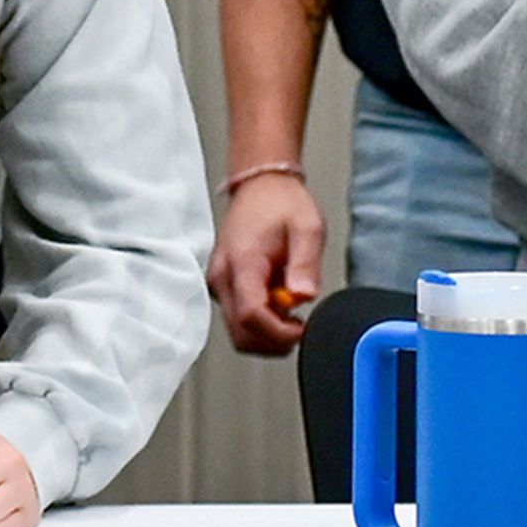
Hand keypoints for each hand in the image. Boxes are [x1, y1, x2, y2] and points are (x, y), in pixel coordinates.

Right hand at [210, 169, 327, 356]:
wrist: (261, 186)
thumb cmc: (280, 203)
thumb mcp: (307, 228)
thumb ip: (305, 265)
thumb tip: (303, 296)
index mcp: (242, 262)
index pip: (251, 316)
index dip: (279, 333)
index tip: (301, 328)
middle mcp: (222, 276)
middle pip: (241, 334)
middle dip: (273, 340)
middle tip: (298, 324)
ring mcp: (218, 282)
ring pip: (237, 332)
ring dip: (267, 332)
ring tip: (288, 307)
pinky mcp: (222, 285)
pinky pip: (237, 318)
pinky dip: (259, 321)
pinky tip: (275, 301)